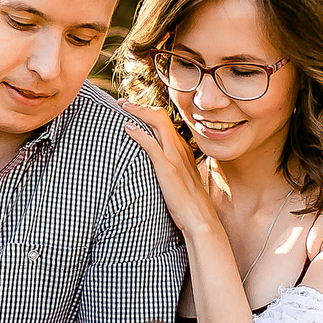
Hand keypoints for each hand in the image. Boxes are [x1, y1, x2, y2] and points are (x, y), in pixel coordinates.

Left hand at [116, 99, 220, 236]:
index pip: (165, 123)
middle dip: (140, 106)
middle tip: (123, 102)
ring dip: (138, 112)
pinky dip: (138, 133)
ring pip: (157, 123)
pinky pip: (152, 144)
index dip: (148, 113)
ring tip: (122, 107)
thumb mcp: (180, 181)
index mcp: (183, 151)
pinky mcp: (168, 169)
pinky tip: (126, 126)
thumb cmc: (189, 205)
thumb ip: (170, 170)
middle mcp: (180, 149)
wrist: (200, 220)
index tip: (133, 109)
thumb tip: (156, 169)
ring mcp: (174, 158)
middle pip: (161, 117)